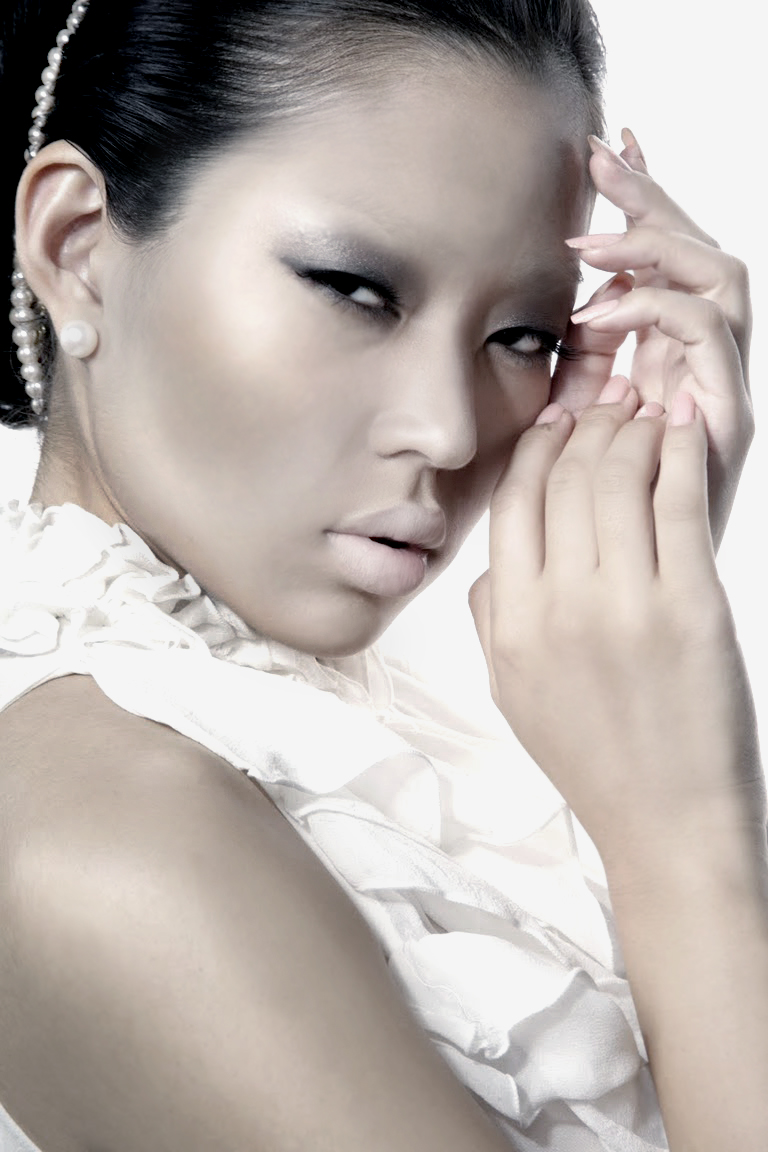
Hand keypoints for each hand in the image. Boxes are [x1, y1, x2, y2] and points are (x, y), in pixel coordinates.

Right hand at [468, 382, 764, 871]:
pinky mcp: (690, 607)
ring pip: (618, 478)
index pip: (512, 503)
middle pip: (565, 479)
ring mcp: (625, 605)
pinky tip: (685, 427)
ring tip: (649, 409)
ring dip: (634, 429)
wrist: (668, 825)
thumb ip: (490, 619)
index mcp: (511, 623)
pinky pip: (678, 503)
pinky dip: (681, 452)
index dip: (535, 449)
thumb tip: (492, 561)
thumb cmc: (593, 759)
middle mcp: (559, 607)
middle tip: (611, 401)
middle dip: (589, 425)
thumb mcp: (511, 692)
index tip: (557, 421)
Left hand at [551, 129, 753, 550]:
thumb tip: (550, 334)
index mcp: (665, 364)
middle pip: (698, 256)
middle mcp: (702, 369)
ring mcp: (720, 389)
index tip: (603, 153)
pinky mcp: (729, 415)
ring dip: (656, 244)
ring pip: (718, 276)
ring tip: (592, 242)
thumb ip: (569, 385)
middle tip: (601, 155)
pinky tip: (600, 314)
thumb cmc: (599, 533)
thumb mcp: (570, 440)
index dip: (643, 205)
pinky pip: (709, 331)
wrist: (645, 606)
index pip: (666, 267)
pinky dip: (656, 307)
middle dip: (651, 198)